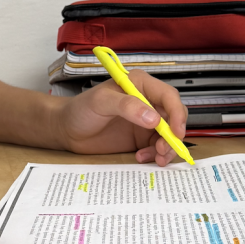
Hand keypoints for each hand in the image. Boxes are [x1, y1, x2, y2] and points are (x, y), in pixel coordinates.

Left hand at [53, 71, 188, 164]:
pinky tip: (141, 157)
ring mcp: (145, 121)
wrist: (67, 130)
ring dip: (167, 148)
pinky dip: (154, 155)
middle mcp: (147, 102)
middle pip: (174, 117)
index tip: (176, 132)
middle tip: (163, 150)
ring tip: (155, 158)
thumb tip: (154, 118)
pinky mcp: (140, 138)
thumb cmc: (81, 109)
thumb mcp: (101, 102)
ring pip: (169, 135)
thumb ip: (126, 106)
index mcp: (141, 85)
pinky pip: (156, 147)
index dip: (177, 114)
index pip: (169, 96)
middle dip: (174, 135)